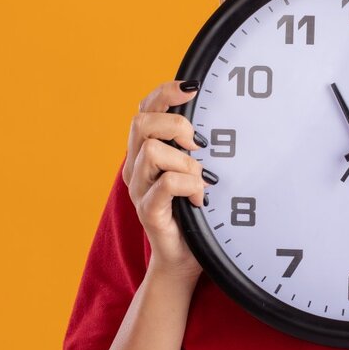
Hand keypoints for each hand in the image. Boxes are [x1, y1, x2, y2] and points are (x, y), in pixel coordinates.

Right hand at [123, 79, 217, 281]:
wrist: (183, 260)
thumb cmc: (193, 212)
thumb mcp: (194, 171)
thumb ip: (192, 147)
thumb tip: (213, 122)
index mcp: (143, 153)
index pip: (144, 109)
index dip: (165, 93)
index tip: (193, 89)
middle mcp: (135, 168)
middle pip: (142, 123)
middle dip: (176, 125)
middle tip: (198, 146)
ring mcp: (138, 190)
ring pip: (153, 151)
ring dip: (186, 162)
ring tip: (201, 181)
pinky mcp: (148, 211)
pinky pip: (166, 183)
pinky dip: (189, 185)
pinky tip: (200, 198)